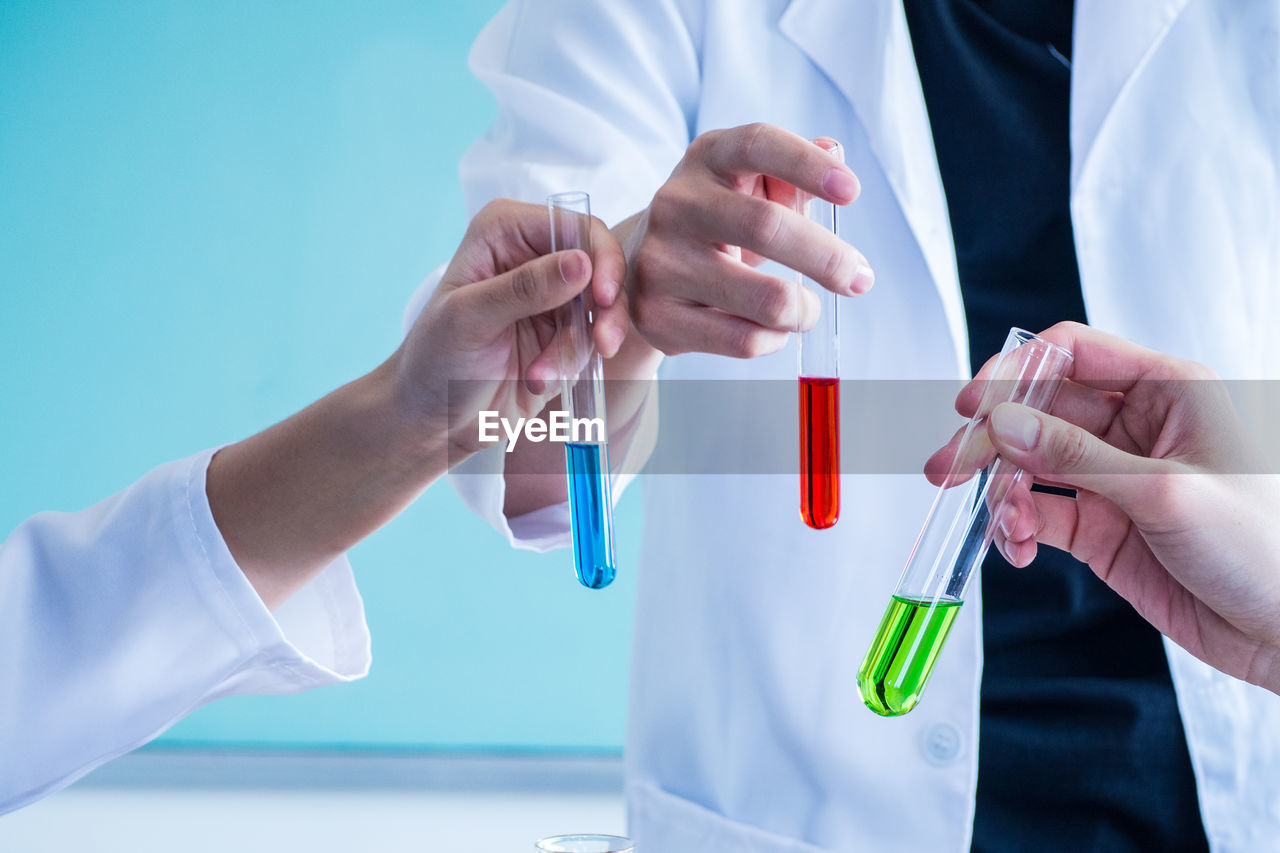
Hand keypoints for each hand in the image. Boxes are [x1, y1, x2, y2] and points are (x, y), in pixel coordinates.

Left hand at [397, 198, 627, 456]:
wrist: (436, 419)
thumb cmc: (435, 360)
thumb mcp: (471, 318)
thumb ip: (525, 288)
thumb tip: (581, 262)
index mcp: (505, 231)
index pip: (575, 227)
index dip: (602, 258)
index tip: (605, 299)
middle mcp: (533, 255)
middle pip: (601, 266)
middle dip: (604, 311)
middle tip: (603, 345)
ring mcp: (551, 296)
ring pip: (601, 311)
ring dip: (576, 349)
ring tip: (538, 378)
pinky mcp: (562, 334)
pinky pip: (590, 343)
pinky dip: (570, 366)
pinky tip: (536, 381)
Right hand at [621, 123, 872, 356]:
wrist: (645, 270)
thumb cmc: (717, 223)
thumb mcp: (751, 188)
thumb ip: (794, 173)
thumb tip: (836, 153)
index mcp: (706, 158)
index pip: (758, 145)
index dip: (808, 165)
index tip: (852, 193)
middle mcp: (676, 203)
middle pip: (767, 227)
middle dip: (829, 258)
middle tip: (859, 279)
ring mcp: (661, 262)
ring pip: (764, 299)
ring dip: (804, 311)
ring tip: (808, 310)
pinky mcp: (657, 315)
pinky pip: (743, 339)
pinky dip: (774, 340)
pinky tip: (774, 330)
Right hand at [926, 322, 1279, 692]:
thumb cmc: (1265, 548)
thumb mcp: (1165, 492)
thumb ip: (1076, 456)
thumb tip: (1003, 424)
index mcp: (1167, 391)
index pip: (1072, 355)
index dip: (1015, 372)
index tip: (972, 405)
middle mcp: (1135, 428)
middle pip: (1038, 410)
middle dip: (991, 440)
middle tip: (951, 469)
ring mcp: (1114, 478)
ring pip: (1030, 464)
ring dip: (998, 489)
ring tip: (992, 521)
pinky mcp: (1102, 527)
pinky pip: (1039, 513)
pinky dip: (1016, 528)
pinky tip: (1019, 547)